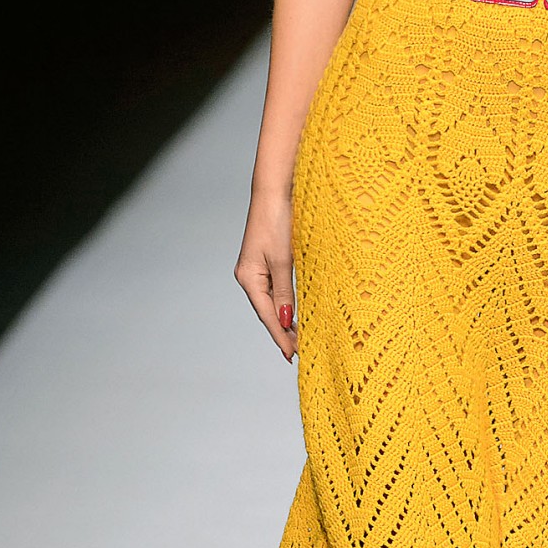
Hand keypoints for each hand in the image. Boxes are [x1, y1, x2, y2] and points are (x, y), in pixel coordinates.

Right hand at [234, 191, 296, 361]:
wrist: (274, 191)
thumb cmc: (278, 221)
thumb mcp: (284, 260)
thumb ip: (285, 292)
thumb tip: (285, 320)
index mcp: (249, 278)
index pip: (267, 315)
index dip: (280, 336)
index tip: (291, 355)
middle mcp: (249, 276)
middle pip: (267, 311)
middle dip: (282, 331)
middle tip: (299, 352)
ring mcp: (256, 269)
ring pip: (271, 301)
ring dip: (284, 319)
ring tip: (299, 338)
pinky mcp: (265, 260)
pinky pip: (274, 289)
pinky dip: (285, 303)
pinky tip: (293, 312)